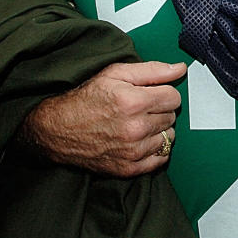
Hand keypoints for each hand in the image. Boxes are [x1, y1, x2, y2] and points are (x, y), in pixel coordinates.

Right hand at [18, 60, 184, 176]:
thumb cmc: (85, 99)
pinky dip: (155, 150)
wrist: (57, 130)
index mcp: (133, 102)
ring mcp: (132, 151)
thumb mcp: (116, 74)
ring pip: (169, 137)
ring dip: (159, 130)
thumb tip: (180, 69)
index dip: (164, 93)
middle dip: (160, 110)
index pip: (174, 97)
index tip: (152, 94)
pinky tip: (140, 141)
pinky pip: (160, 159)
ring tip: (139, 124)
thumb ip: (152, 70)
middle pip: (171, 117)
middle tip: (141, 108)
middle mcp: (135, 128)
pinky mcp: (128, 168)